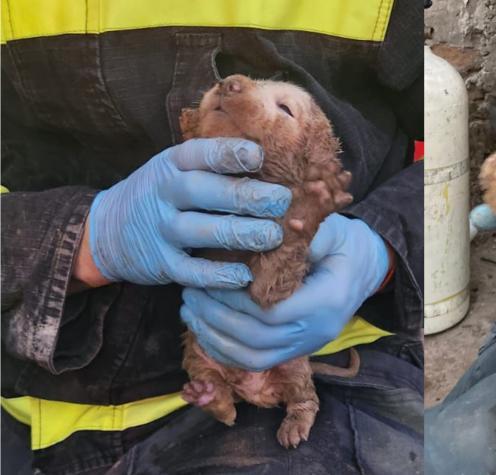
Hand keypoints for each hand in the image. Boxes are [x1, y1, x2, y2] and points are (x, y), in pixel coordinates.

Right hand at [87, 138, 290, 287]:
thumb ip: (213, 165)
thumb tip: (274, 161)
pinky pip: (191, 270)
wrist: (107, 231)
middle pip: (204, 191)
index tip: (259, 157)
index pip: (200, 154)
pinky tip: (244, 275)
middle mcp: (164, 193)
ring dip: (240, 233)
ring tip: (273, 236)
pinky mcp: (161, 263)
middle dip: (246, 196)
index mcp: (172, 164)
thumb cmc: (164, 194)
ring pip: (200, 230)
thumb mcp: (177, 169)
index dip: (229, 154)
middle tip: (282, 201)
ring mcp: (161, 229)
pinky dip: (218, 275)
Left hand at [180, 213, 389, 369]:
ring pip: (253, 357)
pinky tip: (205, 329)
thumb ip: (300, 232)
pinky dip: (226, 350)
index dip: (236, 300)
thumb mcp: (329, 230)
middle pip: (257, 338)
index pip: (273, 312)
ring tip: (191, 309)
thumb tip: (263, 224)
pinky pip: (257, 362)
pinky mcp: (297, 350)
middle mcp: (318, 330)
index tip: (211, 278)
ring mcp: (308, 344)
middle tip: (191, 292)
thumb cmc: (345, 244)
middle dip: (217, 317)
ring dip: (216, 337)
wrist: (367, 267)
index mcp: (328, 301)